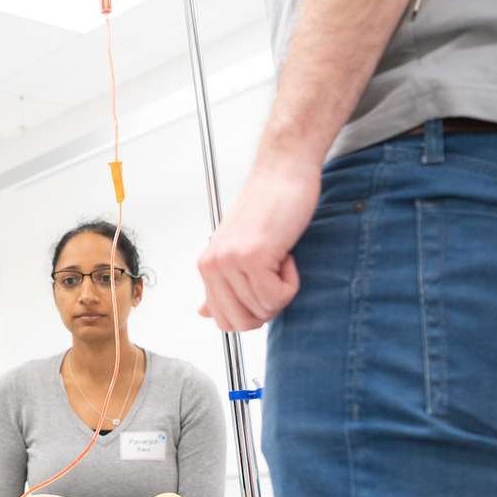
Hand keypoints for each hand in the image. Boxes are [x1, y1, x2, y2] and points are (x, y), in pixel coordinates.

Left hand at [196, 155, 319, 330]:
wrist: (283, 173)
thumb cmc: (268, 206)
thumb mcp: (237, 249)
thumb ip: (221, 283)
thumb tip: (205, 314)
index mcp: (207, 266)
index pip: (223, 321)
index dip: (254, 314)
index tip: (265, 288)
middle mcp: (213, 265)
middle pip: (242, 323)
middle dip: (268, 309)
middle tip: (277, 278)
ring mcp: (231, 261)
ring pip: (264, 310)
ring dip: (284, 290)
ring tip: (281, 257)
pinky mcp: (253, 256)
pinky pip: (278, 296)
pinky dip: (292, 282)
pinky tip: (287, 255)